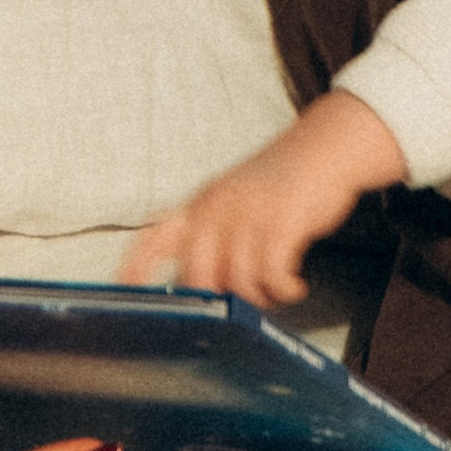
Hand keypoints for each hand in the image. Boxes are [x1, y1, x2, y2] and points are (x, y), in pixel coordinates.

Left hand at [119, 91, 407, 306]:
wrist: (327, 147)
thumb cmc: (282, 181)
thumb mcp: (235, 198)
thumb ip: (214, 236)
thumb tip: (204, 285)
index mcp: (201, 202)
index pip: (155, 237)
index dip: (136, 267)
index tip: (124, 290)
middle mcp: (218, 207)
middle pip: (198, 275)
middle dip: (218, 301)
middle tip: (243, 304)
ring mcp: (249, 213)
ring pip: (238, 282)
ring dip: (260, 297)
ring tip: (277, 290)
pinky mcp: (282, 221)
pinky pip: (272, 276)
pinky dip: (284, 290)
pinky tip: (294, 286)